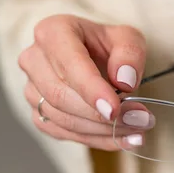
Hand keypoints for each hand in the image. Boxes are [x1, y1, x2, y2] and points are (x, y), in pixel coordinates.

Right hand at [19, 14, 154, 150]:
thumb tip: (124, 81)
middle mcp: (34, 59)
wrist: (93, 55)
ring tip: (139, 131)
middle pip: (61, 95)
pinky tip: (124, 139)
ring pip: (62, 118)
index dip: (91, 89)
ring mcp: (33, 89)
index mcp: (53, 32)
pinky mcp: (39, 113)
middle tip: (140, 120)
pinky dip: (97, 140)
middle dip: (102, 115)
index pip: (68, 63)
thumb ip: (130, 53)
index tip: (114, 109)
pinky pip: (65, 133)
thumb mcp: (128, 37)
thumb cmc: (107, 44)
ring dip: (104, 131)